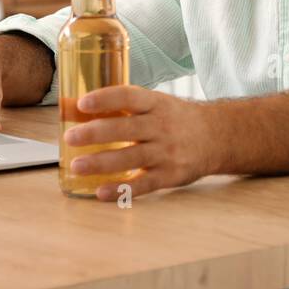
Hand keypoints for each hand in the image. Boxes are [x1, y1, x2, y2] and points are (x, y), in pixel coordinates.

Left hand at [63, 86, 221, 200]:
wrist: (218, 137)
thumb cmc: (176, 118)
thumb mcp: (157, 103)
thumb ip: (124, 107)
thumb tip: (76, 108)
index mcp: (156, 104)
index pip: (129, 97)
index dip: (105, 99)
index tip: (82, 103)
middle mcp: (162, 126)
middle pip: (126, 129)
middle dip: (95, 133)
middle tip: (70, 137)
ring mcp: (167, 152)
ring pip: (131, 158)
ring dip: (101, 163)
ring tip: (77, 166)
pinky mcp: (171, 175)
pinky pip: (144, 185)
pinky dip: (121, 190)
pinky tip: (100, 192)